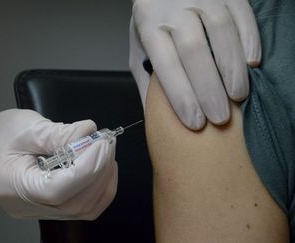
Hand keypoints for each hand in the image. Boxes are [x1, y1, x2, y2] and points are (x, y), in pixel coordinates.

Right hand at [0, 109, 117, 219]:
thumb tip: (89, 132)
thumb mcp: (25, 127)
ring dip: (103, 180)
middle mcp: (27, 207)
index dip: (86, 168)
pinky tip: (102, 166)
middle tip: (107, 143)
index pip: (57, 189)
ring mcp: (40, 211)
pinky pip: (82, 206)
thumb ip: (58, 133)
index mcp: (13, 186)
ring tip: (106, 151)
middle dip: (98, 172)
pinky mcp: (50, 207)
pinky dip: (99, 188)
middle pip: (74, 203)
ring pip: (83, 209)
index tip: (101, 144)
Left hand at [130, 0, 260, 129]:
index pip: (166, 63)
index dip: (181, 95)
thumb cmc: (153, 22)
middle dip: (208, 88)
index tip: (195, 122)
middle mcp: (173, 10)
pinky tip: (251, 63)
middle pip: (193, 49)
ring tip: (237, 96)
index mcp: (149, 25)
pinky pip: (241, 14)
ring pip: (219, 30)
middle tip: (219, 118)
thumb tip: (155, 117)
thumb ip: (147, 79)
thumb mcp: (140, 48)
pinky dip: (249, 38)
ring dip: (231, 66)